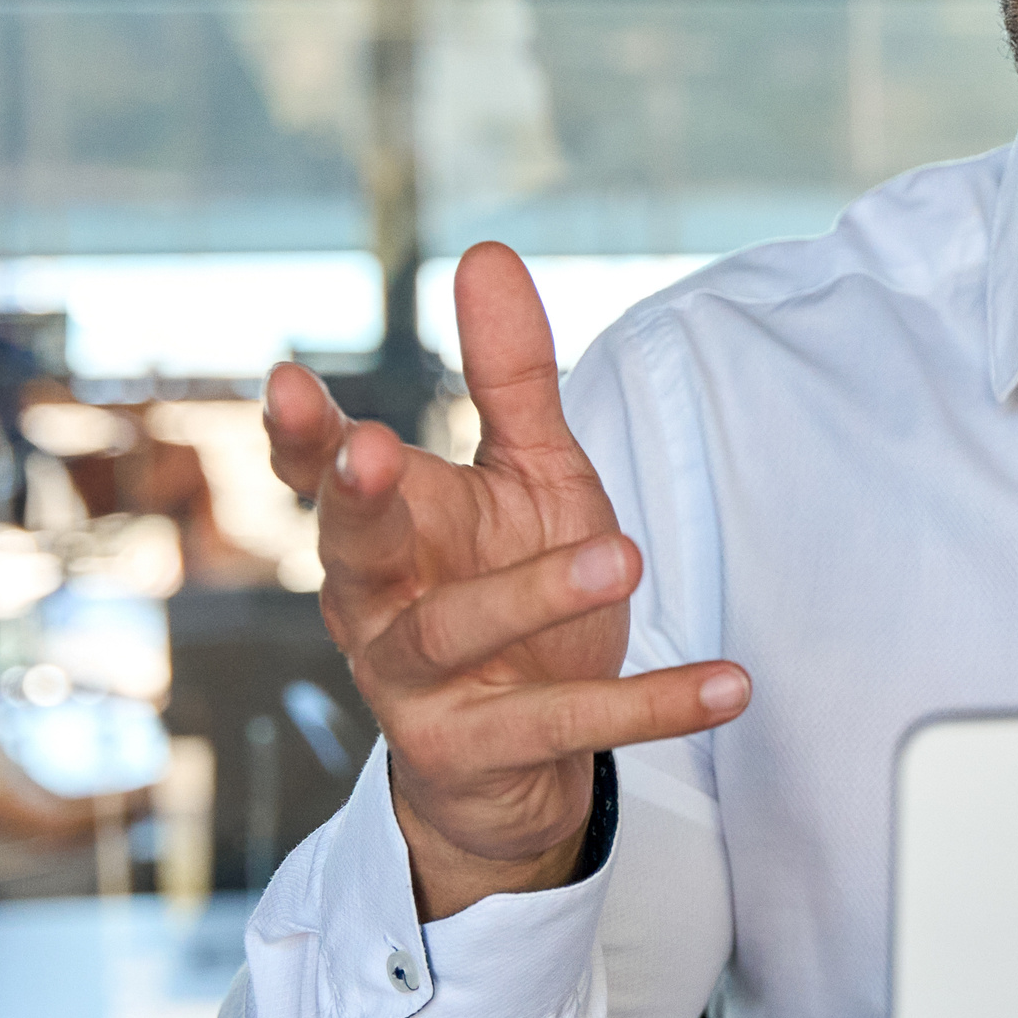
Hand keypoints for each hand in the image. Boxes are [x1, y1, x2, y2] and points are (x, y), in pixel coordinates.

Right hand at [265, 243, 750, 918]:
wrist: (515, 766)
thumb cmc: (511, 591)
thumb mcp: (528, 477)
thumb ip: (508, 378)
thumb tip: (487, 251)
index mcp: (387, 528)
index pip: (323, 473)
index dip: (301, 433)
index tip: (287, 379)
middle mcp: (375, 605)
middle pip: (352, 547)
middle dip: (357, 498)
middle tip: (371, 448)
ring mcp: (414, 685)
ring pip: (453, 631)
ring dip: (534, 592)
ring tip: (624, 555)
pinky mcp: (472, 752)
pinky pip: (560, 725)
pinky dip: (649, 703)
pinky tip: (730, 684)